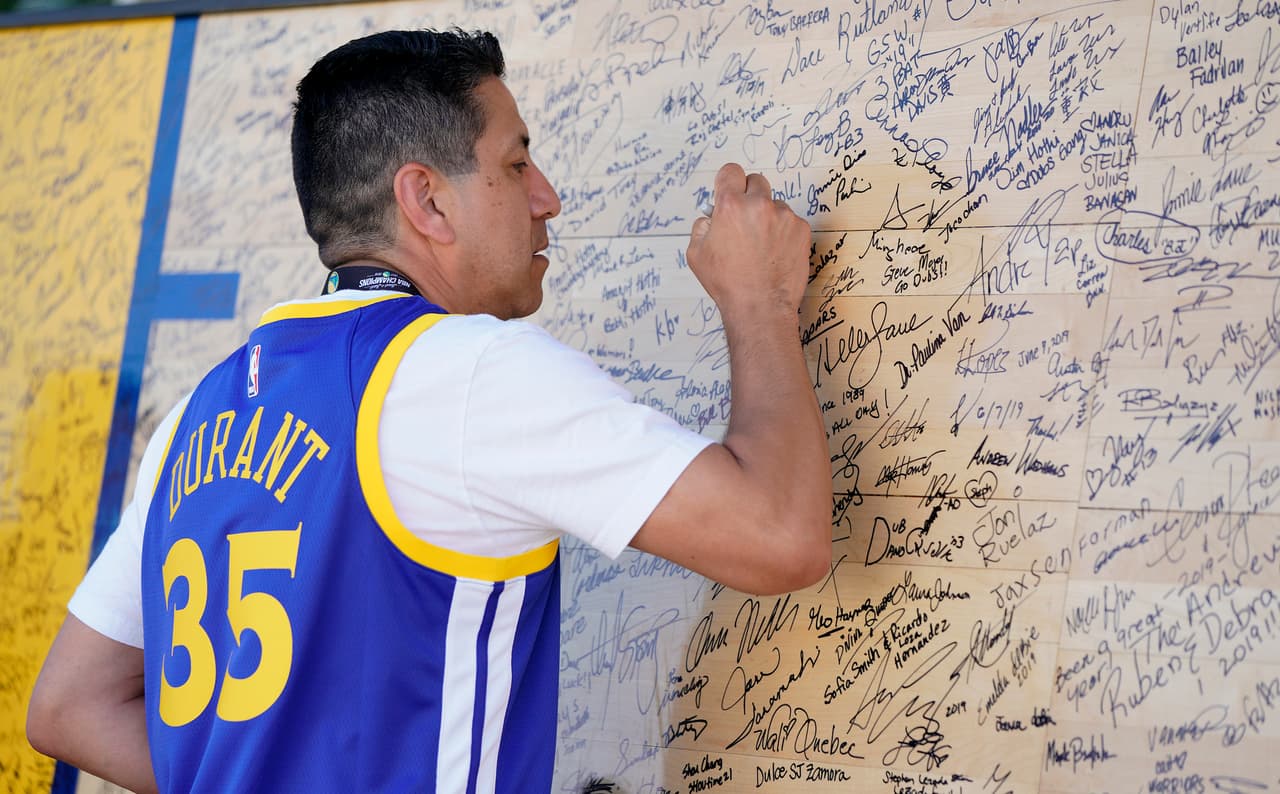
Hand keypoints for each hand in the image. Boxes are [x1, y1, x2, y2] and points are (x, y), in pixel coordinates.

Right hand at [686, 163, 811, 317]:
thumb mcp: (697, 254)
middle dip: (749, 196)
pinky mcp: (801, 229)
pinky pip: (790, 221)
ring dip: (767, 217)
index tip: (729, 189)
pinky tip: (774, 253)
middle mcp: (759, 206)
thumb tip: (712, 216)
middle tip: (744, 220)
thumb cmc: (728, 284)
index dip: (728, 181)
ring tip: (760, 246)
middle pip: (755, 181)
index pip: (730, 171)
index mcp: (730, 207)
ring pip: (774, 204)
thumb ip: (702, 226)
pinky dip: (783, 233)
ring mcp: (784, 217)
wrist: (761, 306)